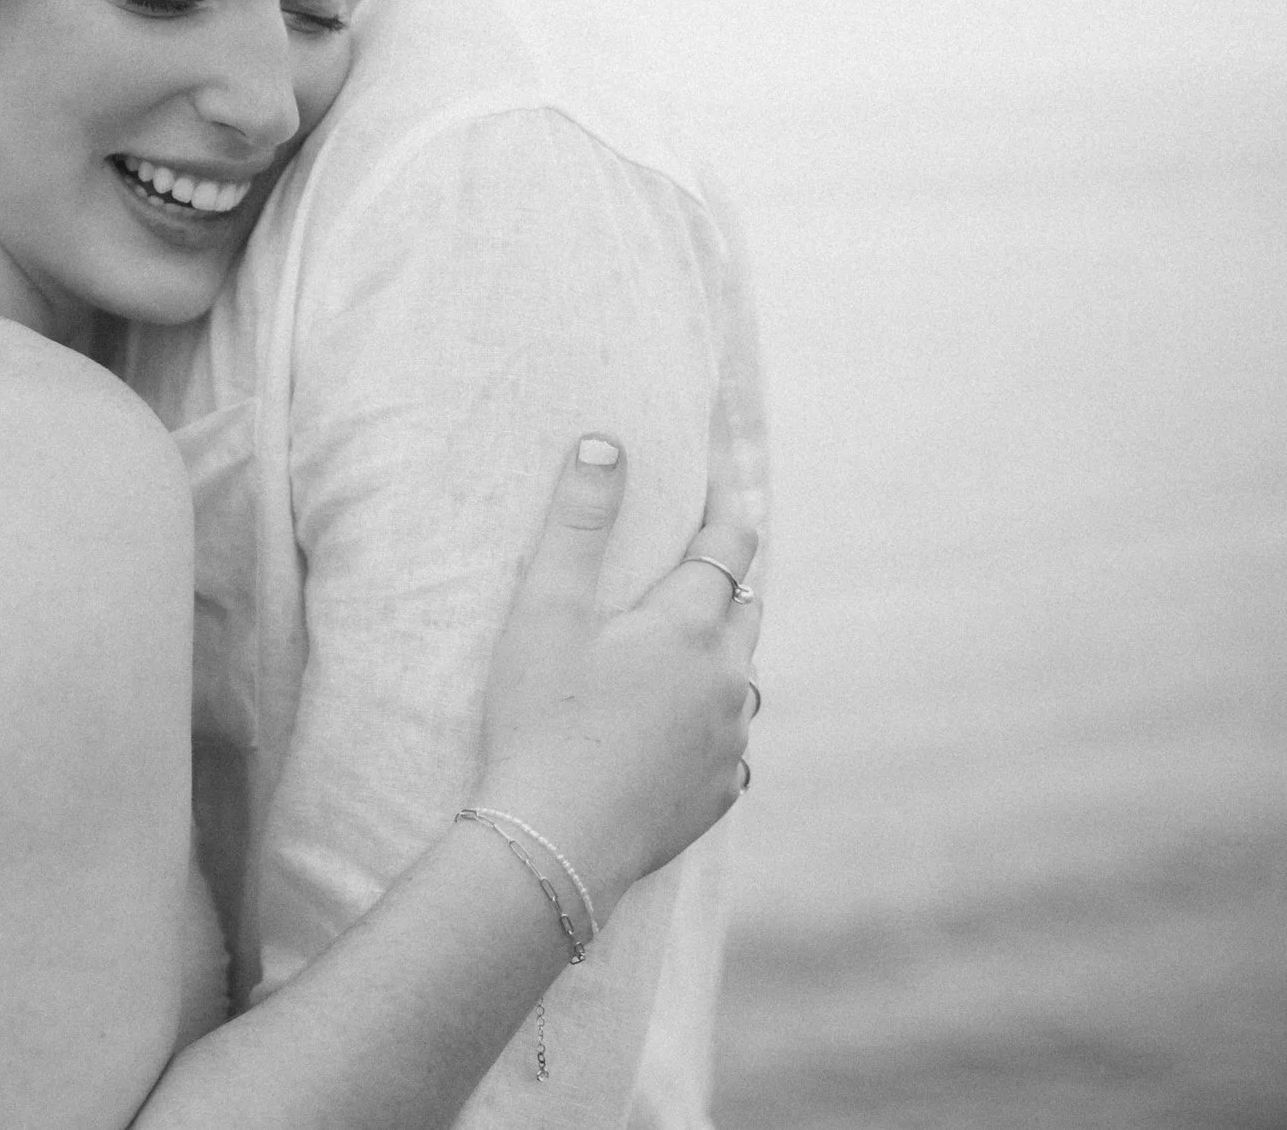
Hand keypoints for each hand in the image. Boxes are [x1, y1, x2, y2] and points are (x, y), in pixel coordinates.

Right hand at [474, 436, 760, 901]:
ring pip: (741, 679)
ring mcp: (730, 741)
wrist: (555, 843)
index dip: (724, 507)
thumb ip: (579, 521)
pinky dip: (707, 722)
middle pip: (745, 609)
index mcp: (691, 624)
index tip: (715, 483)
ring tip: (676, 652)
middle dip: (722, 582)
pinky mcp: (718, 793)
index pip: (730, 542)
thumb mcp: (546, 610)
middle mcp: (729, 679)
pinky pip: (728, 742)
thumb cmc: (541, 719)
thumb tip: (606, 442)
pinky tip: (671, 730)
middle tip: (688, 567)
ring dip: (717, 657)